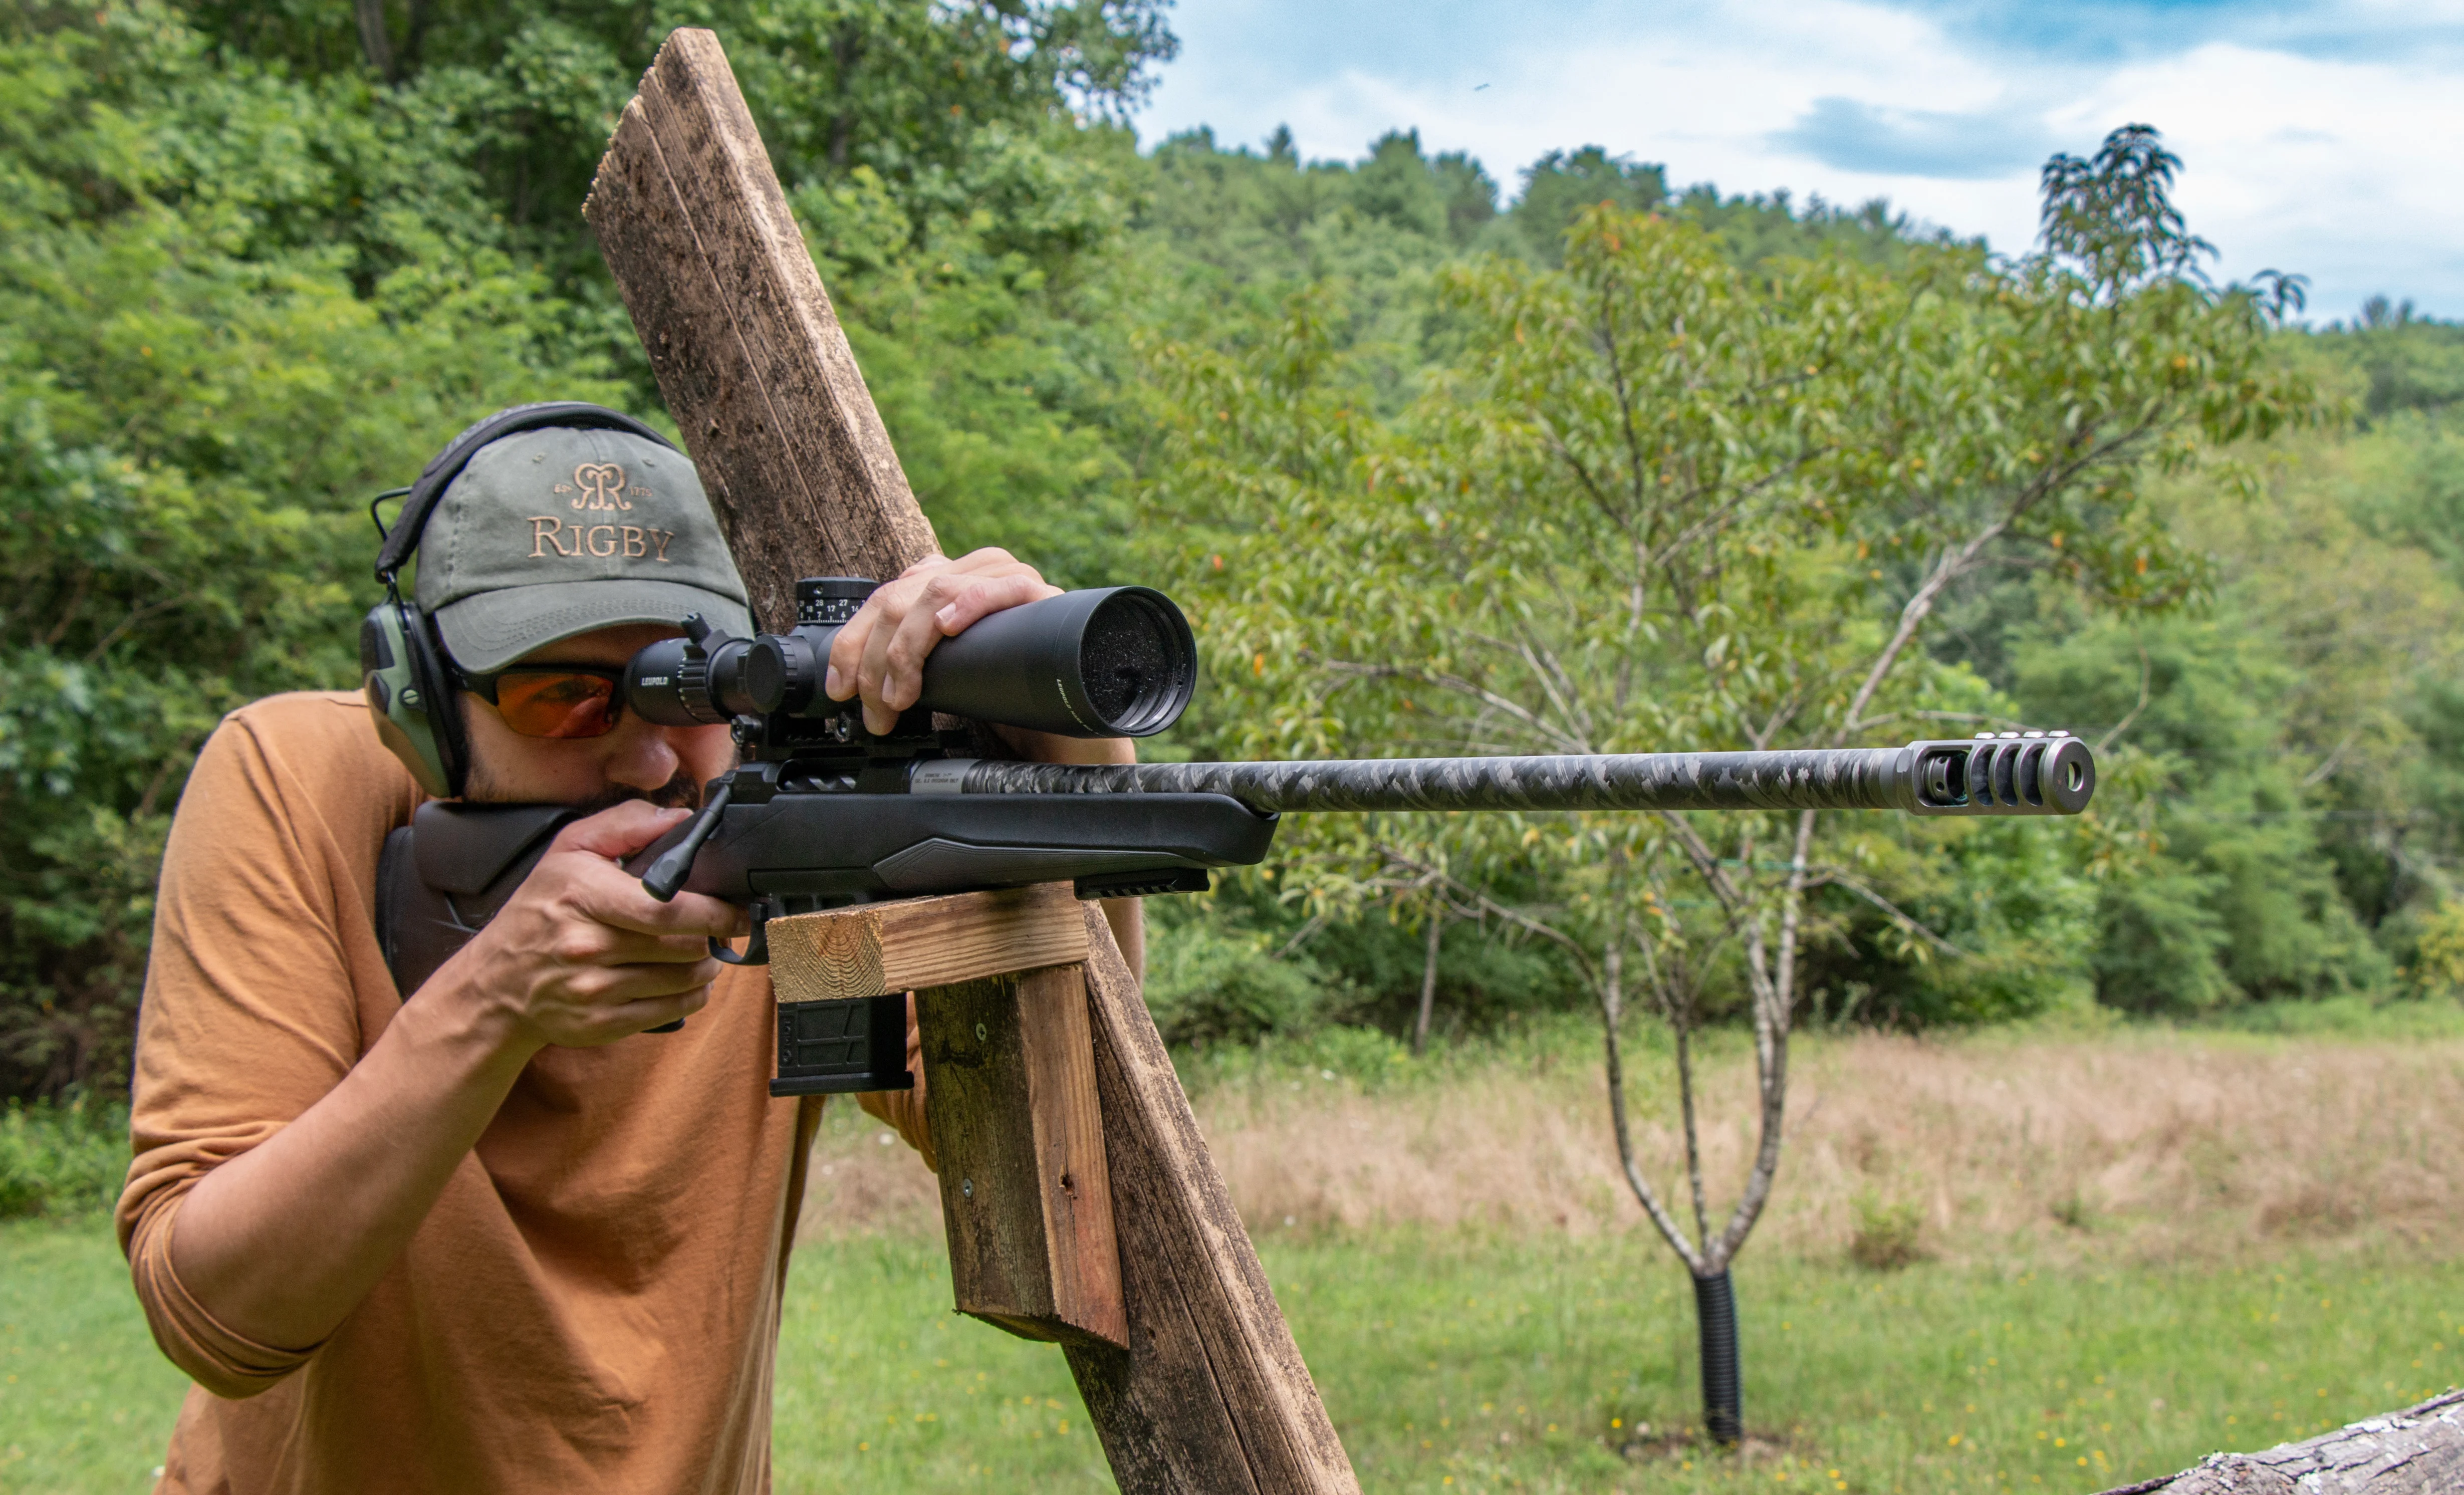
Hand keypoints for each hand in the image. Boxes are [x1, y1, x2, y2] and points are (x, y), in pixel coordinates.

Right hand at [433, 801, 743, 1051]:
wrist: (494, 983)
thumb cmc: (537, 911)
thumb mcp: (568, 851)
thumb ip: (625, 824)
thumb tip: (679, 819)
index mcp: (583, 896)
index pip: (665, 909)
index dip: (713, 912)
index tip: (734, 909)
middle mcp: (586, 946)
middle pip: (683, 946)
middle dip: (713, 936)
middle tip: (721, 927)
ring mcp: (594, 990)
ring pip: (684, 979)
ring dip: (706, 965)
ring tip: (702, 950)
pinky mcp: (602, 1023)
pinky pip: (672, 1010)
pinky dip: (692, 995)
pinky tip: (686, 980)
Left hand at [824, 548, 1060, 735]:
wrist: (1070, 733)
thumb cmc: (1008, 706)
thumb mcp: (944, 680)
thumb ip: (912, 664)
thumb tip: (857, 683)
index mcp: (949, 585)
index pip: (884, 596)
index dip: (853, 641)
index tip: (840, 687)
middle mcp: (976, 574)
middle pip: (902, 595)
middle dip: (876, 658)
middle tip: (876, 709)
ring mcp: (1010, 581)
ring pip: (938, 590)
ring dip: (908, 648)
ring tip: (902, 697)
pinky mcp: (1045, 598)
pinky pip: (1003, 585)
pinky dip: (969, 602)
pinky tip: (948, 625)